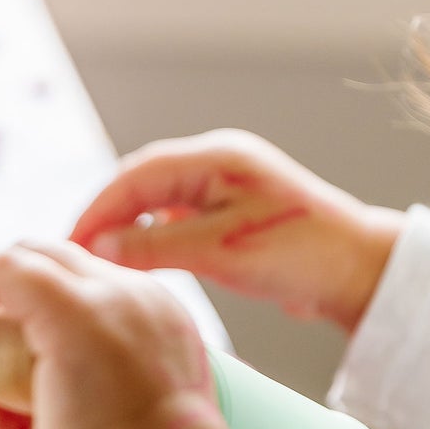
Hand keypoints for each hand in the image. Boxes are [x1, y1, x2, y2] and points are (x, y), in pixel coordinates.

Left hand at [0, 242, 226, 428]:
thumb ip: (23, 416)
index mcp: (157, 326)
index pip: (83, 290)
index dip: (28, 315)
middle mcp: (139, 299)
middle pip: (55, 264)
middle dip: (2, 299)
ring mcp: (110, 297)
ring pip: (27, 257)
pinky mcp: (72, 308)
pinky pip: (1, 270)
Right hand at [71, 131, 400, 332]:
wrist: (358, 271)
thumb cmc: (303, 254)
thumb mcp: (223, 253)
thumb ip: (158, 247)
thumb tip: (100, 247)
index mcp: (216, 157)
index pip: (136, 174)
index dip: (98, 208)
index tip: (71, 242)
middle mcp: (216, 162)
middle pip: (140, 181)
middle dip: (105, 215)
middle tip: (77, 253)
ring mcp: (222, 185)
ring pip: (155, 199)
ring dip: (126, 226)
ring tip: (98, 259)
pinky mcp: (227, 209)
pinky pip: (174, 215)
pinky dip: (150, 235)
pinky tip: (137, 259)